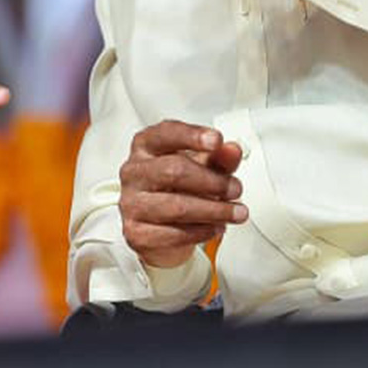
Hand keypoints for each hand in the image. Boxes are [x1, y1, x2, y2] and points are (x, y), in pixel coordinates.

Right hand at [119, 120, 247, 267]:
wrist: (159, 226)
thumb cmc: (178, 187)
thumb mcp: (202, 166)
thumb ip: (219, 157)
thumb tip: (232, 150)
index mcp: (146, 146)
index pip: (166, 134)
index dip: (192, 136)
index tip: (216, 141)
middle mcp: (134, 171)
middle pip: (173, 171)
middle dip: (212, 181)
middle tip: (235, 188)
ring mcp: (131, 202)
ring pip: (176, 206)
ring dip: (214, 210)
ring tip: (235, 212)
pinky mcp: (136, 232)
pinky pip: (174, 233)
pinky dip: (202, 231)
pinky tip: (215, 227)